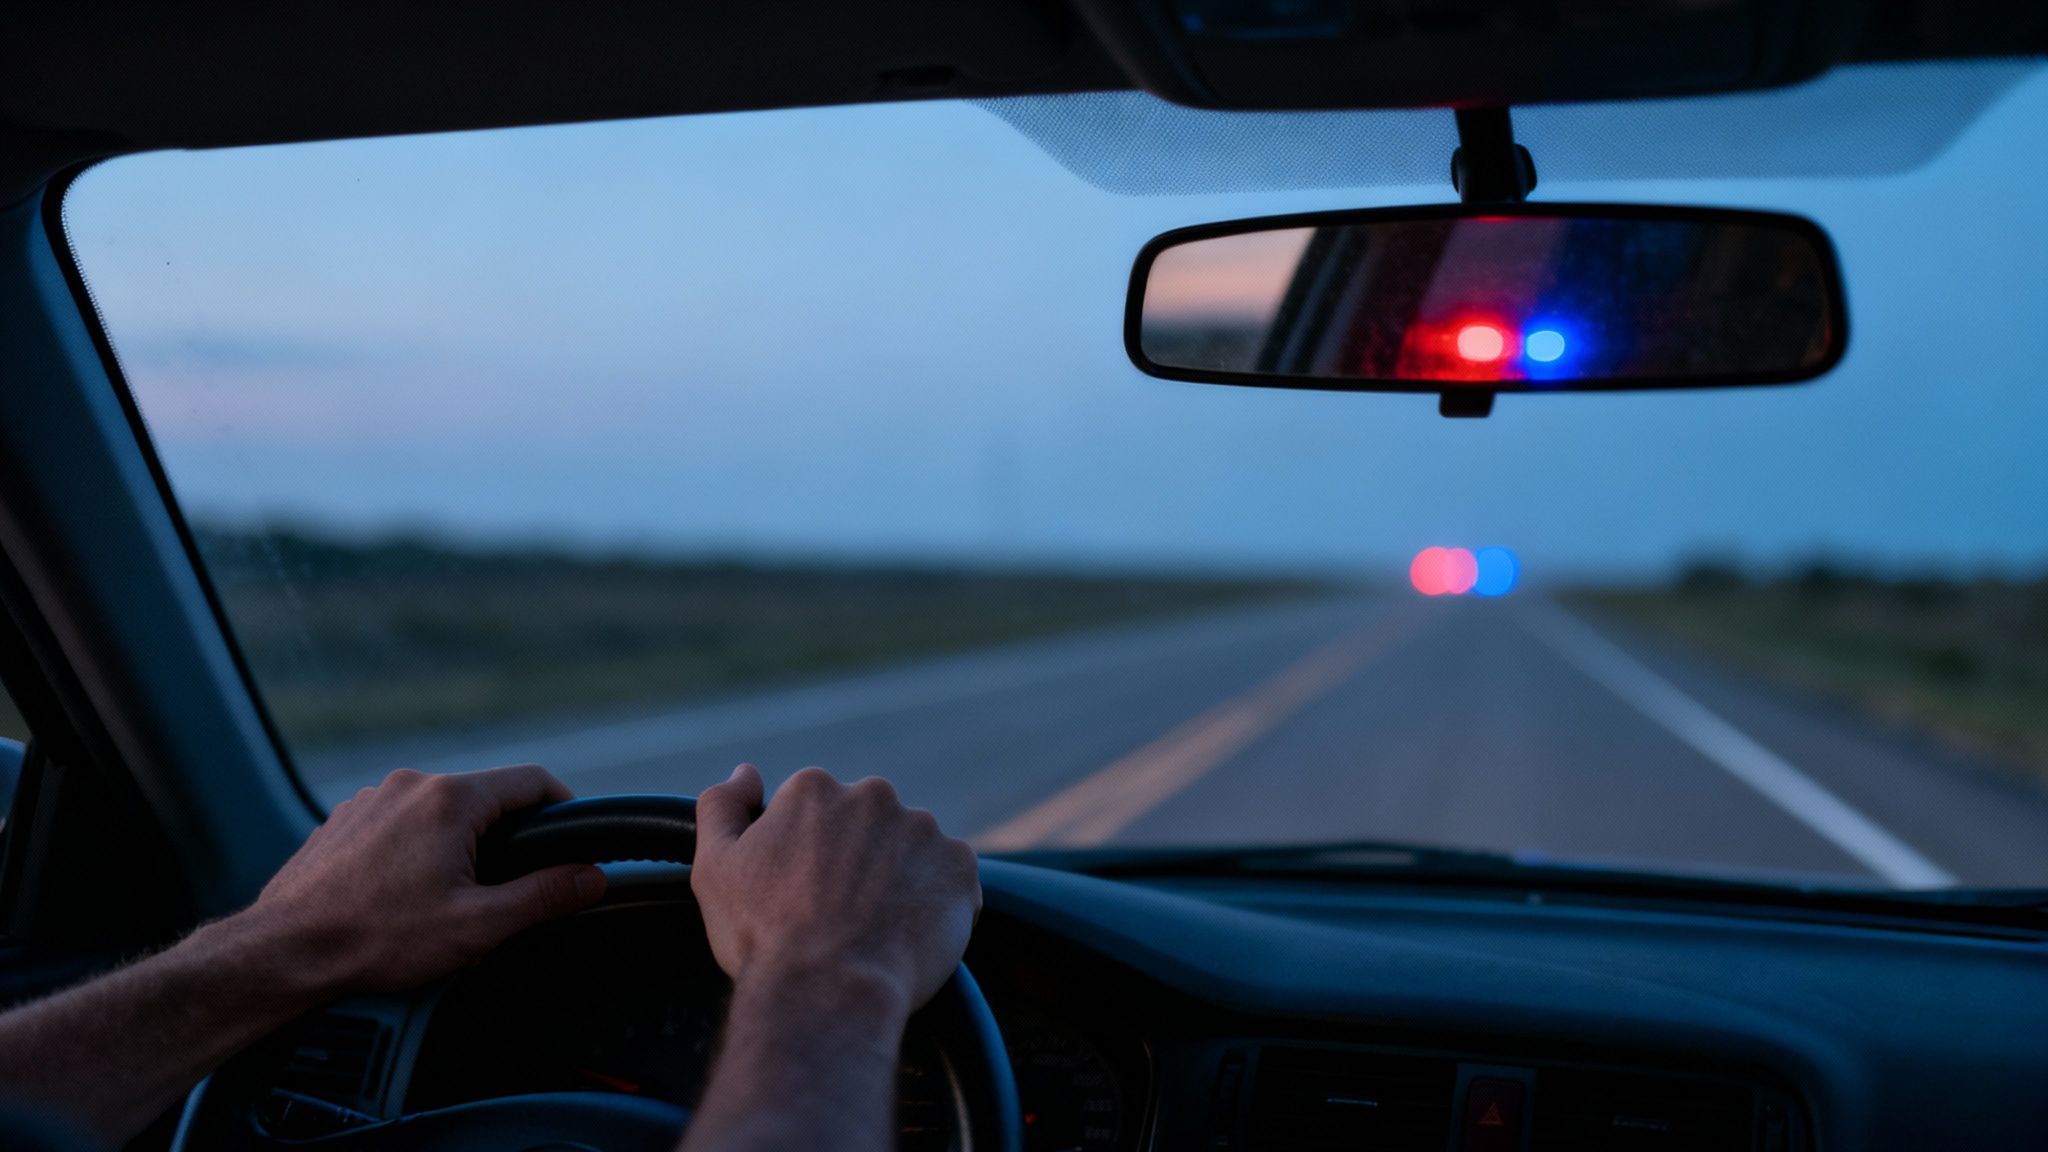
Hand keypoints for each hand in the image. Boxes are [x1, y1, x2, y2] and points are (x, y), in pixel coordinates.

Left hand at [250, 765, 607, 992]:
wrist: (282, 952)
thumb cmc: (374, 939)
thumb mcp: (478, 926)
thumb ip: (544, 896)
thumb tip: (591, 877)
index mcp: (451, 799)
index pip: (533, 782)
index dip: (564, 808)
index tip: (572, 839)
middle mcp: (410, 785)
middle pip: (485, 800)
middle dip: (502, 846)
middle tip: (502, 897)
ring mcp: (371, 800)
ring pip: (439, 815)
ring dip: (456, 851)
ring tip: (445, 907)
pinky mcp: (343, 821)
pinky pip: (399, 826)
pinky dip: (415, 854)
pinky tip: (402, 901)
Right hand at [691, 765, 980, 1016]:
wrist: (827, 994)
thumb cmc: (764, 937)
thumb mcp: (715, 868)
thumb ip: (722, 806)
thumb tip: (747, 774)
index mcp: (814, 789)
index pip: (816, 813)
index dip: (807, 858)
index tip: (802, 894)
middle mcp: (873, 795)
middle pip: (867, 825)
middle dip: (857, 860)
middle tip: (839, 914)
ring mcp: (923, 829)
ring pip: (910, 850)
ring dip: (898, 878)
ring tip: (874, 929)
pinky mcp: (960, 867)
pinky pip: (948, 880)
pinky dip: (935, 903)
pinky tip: (906, 935)